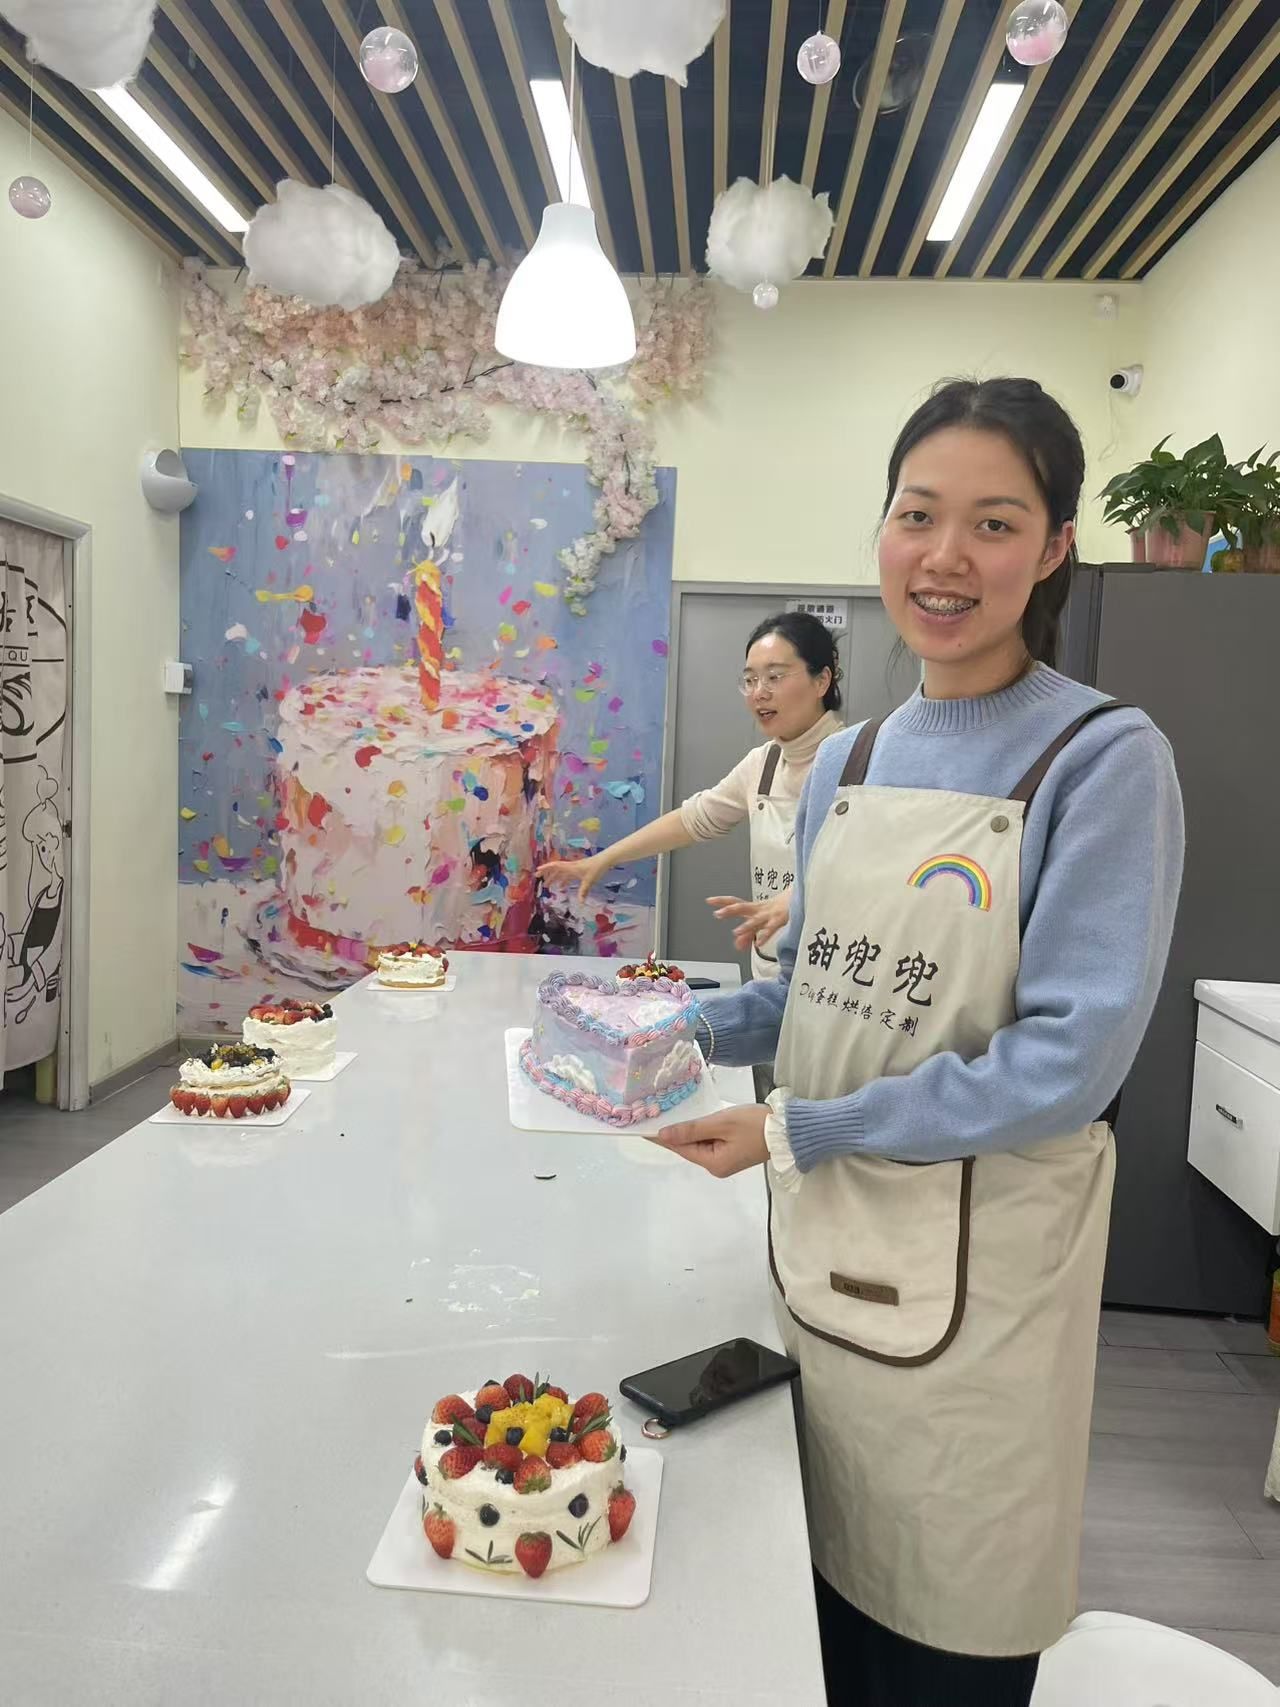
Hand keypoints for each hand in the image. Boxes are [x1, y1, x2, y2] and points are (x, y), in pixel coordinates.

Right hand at [537, 853, 609, 904]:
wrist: (604, 861)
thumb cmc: (596, 869)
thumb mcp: (589, 881)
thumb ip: (583, 892)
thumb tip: (580, 903)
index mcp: (570, 868)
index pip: (555, 866)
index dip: (545, 868)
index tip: (537, 871)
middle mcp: (570, 867)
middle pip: (556, 870)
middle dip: (547, 875)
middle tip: (539, 881)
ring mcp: (574, 869)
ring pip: (561, 873)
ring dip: (554, 879)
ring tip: (549, 886)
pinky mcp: (579, 871)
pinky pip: (568, 875)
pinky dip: (563, 880)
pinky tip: (562, 887)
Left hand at [650, 1105, 768, 1177]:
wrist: (789, 1129)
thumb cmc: (755, 1124)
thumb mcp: (721, 1123)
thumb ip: (692, 1129)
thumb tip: (664, 1135)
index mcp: (713, 1163)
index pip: (680, 1148)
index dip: (662, 1137)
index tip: (643, 1128)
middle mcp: (717, 1167)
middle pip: (689, 1148)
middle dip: (675, 1133)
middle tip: (656, 1115)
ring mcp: (726, 1161)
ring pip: (700, 1145)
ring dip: (689, 1131)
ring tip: (671, 1114)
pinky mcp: (734, 1153)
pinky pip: (711, 1143)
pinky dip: (702, 1132)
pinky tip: (695, 1121)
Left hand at [706, 894, 790, 953]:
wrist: (800, 897)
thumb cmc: (780, 909)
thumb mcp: (763, 922)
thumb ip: (749, 935)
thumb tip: (737, 945)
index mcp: (754, 909)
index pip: (736, 902)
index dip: (722, 901)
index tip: (709, 900)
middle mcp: (760, 910)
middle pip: (742, 907)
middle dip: (730, 910)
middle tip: (718, 914)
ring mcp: (770, 914)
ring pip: (756, 919)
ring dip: (746, 925)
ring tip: (736, 932)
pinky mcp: (780, 920)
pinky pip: (771, 928)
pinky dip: (765, 935)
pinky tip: (759, 943)